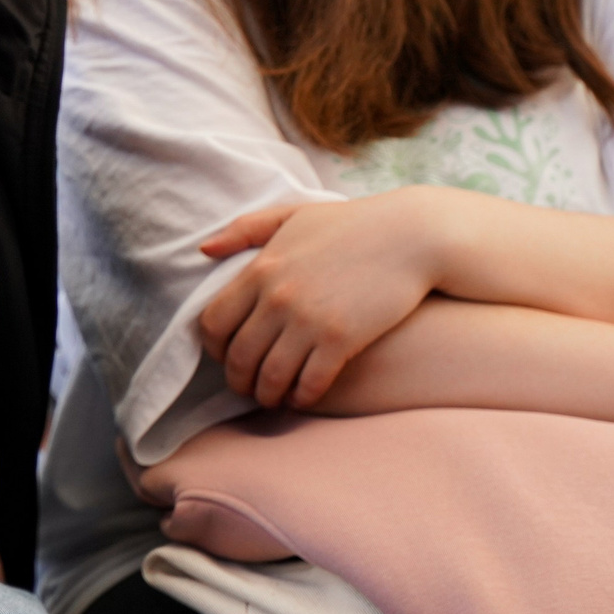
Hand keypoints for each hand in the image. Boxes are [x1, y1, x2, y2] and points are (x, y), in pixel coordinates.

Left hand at [195, 190, 447, 407]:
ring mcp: (308, 320)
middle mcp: (278, 297)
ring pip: (270, 377)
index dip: (214, 348)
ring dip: (267, 395)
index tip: (226, 356)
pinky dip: (301, 397)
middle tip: (246, 387)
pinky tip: (304, 397)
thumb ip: (245, 230)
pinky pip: (309, 384)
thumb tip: (204, 248)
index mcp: (261, 268)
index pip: (214, 322)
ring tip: (273, 398)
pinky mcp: (341, 340)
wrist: (409, 235)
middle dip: (238, 380)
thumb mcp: (292, 215)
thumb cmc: (351, 224)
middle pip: (238, 357)